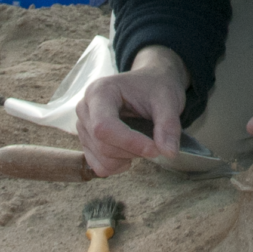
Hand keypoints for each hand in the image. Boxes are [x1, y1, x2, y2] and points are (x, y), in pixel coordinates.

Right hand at [74, 45, 186, 177]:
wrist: (150, 84)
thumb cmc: (156, 88)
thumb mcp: (168, 100)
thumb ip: (168, 125)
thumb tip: (169, 153)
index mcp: (99, 92)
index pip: (104, 126)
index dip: (130, 142)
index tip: (156, 149)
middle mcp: (85, 108)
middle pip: (103, 146)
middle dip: (133, 151)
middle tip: (155, 142)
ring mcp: (83, 126)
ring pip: (103, 159)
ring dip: (128, 158)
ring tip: (142, 141)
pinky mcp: (87, 142)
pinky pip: (100, 167)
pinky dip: (119, 165)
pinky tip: (130, 150)